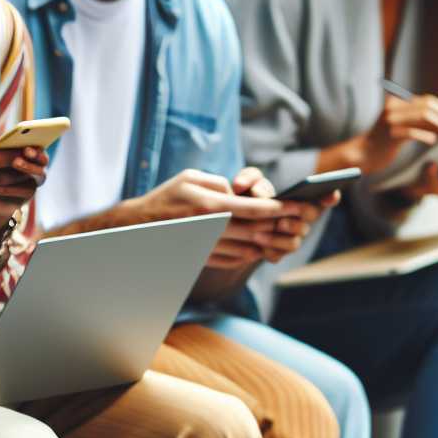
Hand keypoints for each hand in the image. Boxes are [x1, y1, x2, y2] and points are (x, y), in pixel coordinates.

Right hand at [123, 167, 286, 269]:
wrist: (137, 227)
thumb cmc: (165, 198)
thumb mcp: (189, 178)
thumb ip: (219, 183)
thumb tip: (239, 193)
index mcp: (210, 205)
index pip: (255, 208)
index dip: (281, 208)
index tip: (299, 206)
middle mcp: (211, 228)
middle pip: (258, 230)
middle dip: (282, 225)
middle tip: (300, 221)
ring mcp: (208, 246)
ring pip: (250, 247)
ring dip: (270, 241)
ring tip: (283, 234)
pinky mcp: (205, 258)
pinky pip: (237, 259)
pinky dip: (252, 252)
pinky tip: (258, 245)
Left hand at [229, 167, 336, 263]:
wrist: (231, 222)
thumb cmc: (245, 197)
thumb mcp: (246, 182)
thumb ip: (248, 178)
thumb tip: (241, 185)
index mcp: (299, 199)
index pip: (324, 197)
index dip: (330, 196)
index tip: (332, 194)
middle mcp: (301, 220)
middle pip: (309, 219)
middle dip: (297, 220)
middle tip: (281, 221)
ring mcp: (291, 238)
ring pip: (294, 243)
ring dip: (277, 239)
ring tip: (258, 235)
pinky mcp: (276, 253)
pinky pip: (276, 256)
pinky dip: (266, 251)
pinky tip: (256, 247)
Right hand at [354, 93, 437, 172]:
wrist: (363, 154)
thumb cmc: (385, 142)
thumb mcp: (399, 125)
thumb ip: (416, 118)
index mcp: (396, 102)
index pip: (426, 100)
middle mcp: (393, 108)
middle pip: (427, 106)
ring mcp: (390, 120)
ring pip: (423, 115)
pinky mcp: (390, 135)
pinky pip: (414, 132)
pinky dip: (427, 135)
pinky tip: (434, 141)